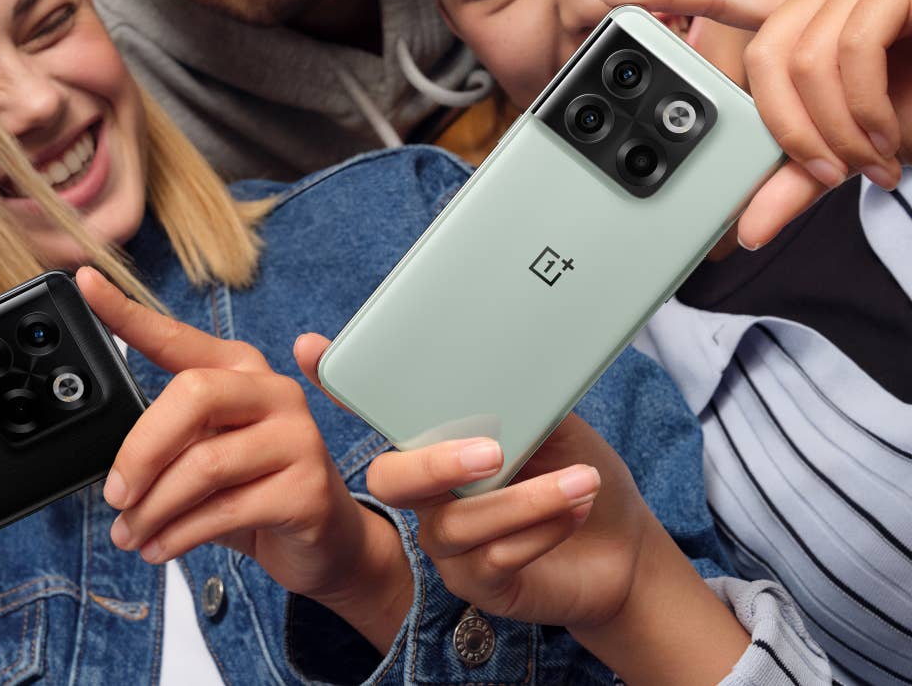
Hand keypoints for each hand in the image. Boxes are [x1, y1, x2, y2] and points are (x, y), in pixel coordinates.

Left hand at [75, 268, 411, 650]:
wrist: (325, 541)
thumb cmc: (255, 490)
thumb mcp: (206, 456)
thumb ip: (170, 444)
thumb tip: (114, 472)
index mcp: (239, 371)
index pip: (176, 337)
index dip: (128, 312)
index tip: (85, 284)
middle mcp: (273, 391)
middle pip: (192, 395)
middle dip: (141, 450)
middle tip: (115, 494)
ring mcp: (297, 436)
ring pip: (204, 464)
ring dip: (154, 510)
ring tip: (132, 533)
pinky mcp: (306, 487)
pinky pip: (225, 510)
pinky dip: (180, 535)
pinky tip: (160, 547)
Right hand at [296, 334, 748, 684]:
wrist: (624, 547)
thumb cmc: (578, 471)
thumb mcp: (553, 422)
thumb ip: (520, 397)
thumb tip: (509, 355)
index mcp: (435, 443)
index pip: (378, 411)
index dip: (337, 382)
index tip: (312, 349)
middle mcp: (428, 495)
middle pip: (389, 481)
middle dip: (432, 464)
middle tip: (491, 451)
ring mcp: (447, 544)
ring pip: (455, 524)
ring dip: (526, 500)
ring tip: (581, 480)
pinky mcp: (479, 584)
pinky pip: (494, 558)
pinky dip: (541, 527)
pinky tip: (577, 506)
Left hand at [602, 0, 911, 248]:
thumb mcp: (856, 139)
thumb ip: (799, 174)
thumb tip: (744, 232)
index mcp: (809, 13)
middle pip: (764, 58)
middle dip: (792, 130)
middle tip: (833, 171)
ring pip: (806, 61)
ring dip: (838, 130)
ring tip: (875, 158)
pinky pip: (852, 50)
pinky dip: (864, 110)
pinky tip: (890, 136)